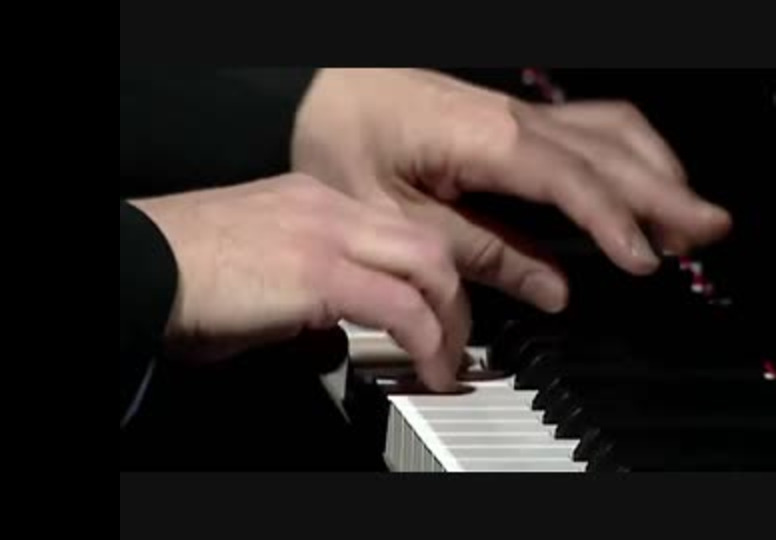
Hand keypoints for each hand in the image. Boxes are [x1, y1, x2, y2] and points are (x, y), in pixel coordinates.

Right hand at [131, 173, 469, 391]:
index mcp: (316, 202)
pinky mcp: (320, 272)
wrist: (143, 267)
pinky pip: (400, 306)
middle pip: (426, 242)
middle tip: (453, 342)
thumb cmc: (185, 276)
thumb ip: (309, 292)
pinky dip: (425, 341)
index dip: (426, 278)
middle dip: (452, 298)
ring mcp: (327, 234)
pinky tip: (424, 369)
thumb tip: (333, 328)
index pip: (398, 231)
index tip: (434, 315)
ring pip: (428, 265)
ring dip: (448, 321)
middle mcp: (329, 208)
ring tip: (444, 362)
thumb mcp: (262, 273)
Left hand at [292, 69, 731, 312]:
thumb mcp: (400, 216)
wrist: (317, 87)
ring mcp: (519, 112)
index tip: (647, 259)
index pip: (575, 181)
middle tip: (712, 230)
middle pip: (613, 149)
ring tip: (687, 212)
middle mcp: (515, 118)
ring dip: (657, 169)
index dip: (616, 221)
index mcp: (488, 140)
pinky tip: (640, 178)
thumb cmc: (345, 140)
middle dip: (667, 191)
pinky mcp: (514, 118)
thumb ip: (481, 254)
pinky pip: (590, 126)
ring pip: (612, 129)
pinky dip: (628, 155)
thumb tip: (550, 288)